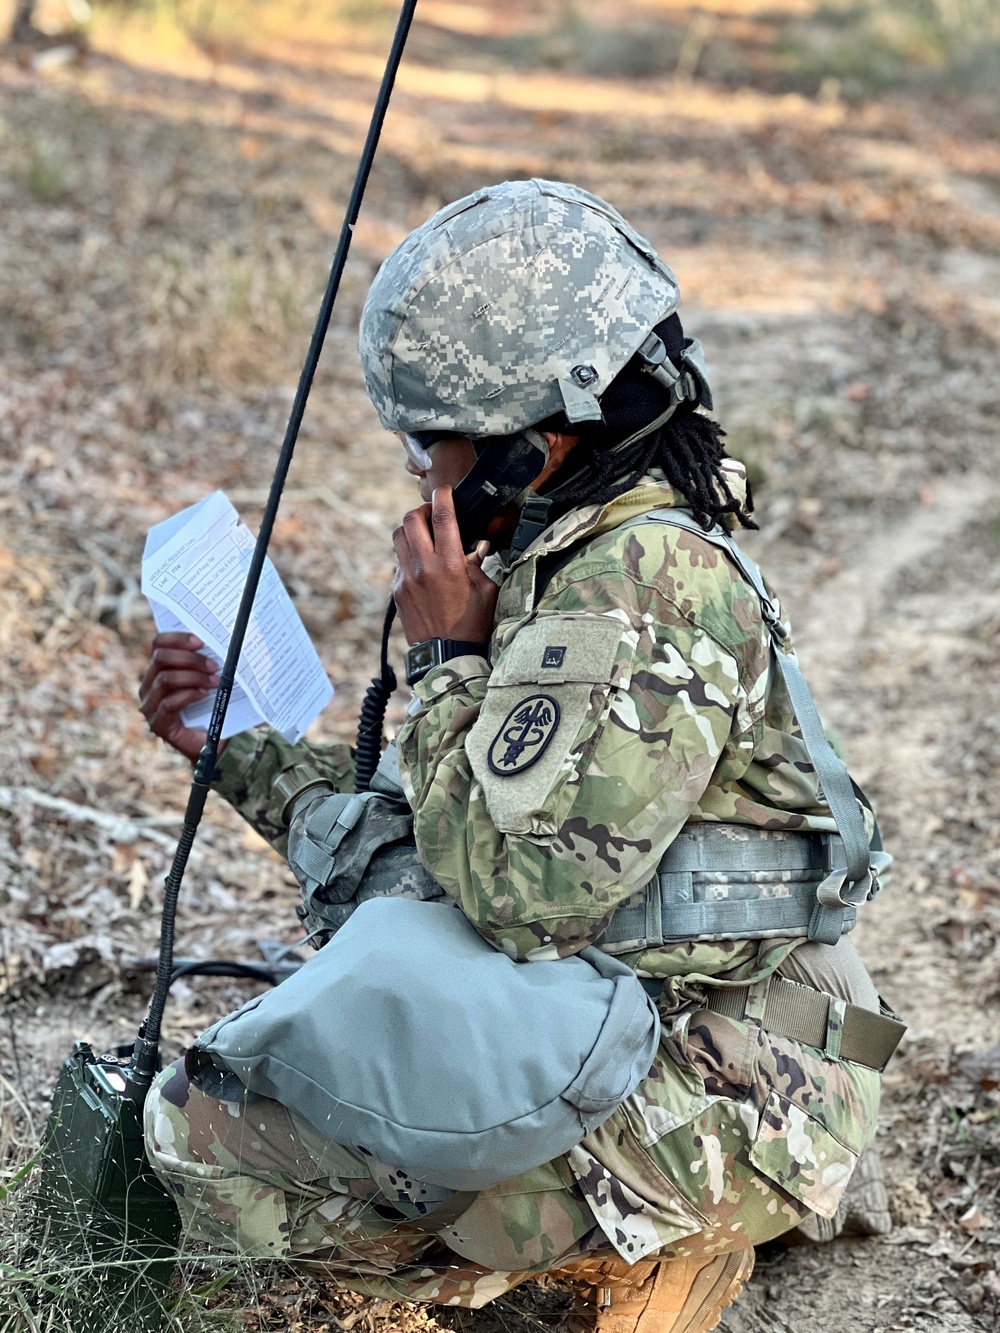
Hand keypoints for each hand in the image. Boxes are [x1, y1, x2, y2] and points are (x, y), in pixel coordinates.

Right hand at [139, 632, 224, 763]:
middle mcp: (149, 686)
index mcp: (158, 670)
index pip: (159, 644)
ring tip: (215, 681)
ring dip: (193, 677)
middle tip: (214, 665)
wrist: (213, 743)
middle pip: (161, 658)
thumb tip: (223, 642)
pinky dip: (189, 695)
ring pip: (165, 679)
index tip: (201, 641)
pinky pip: (169, 703)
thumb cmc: (211, 707)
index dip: (178, 639)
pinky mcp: (158, 724)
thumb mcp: (208, 680)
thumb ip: (207, 662)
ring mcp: (150, 706)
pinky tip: (205, 694)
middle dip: (190, 659)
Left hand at [392, 486, 498, 646]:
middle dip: (421, 510)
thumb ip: (480, 565)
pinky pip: (398, 561)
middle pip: (410, 520)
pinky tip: (422, 565)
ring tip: (425, 535)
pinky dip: (408, 555)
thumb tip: (477, 547)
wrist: (447, 657)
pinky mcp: (397, 591)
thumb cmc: (472, 626)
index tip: (444, 491)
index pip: (442, 517)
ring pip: (398, 537)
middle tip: (432, 514)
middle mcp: (423, 567)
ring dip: (411, 529)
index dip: (442, 497)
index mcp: (449, 565)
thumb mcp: (486, 592)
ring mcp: (405, 579)